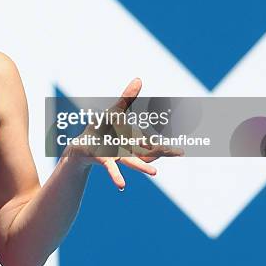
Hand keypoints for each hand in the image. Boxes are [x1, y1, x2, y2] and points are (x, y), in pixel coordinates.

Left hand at [64, 78, 182, 189]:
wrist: (83, 144)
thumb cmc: (101, 128)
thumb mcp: (115, 110)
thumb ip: (127, 97)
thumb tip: (139, 79)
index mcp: (134, 139)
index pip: (152, 143)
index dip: (166, 147)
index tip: (182, 152)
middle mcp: (128, 150)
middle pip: (147, 153)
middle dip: (163, 154)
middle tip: (180, 155)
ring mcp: (116, 156)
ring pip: (131, 161)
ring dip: (141, 167)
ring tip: (154, 173)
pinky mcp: (104, 159)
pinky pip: (111, 168)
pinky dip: (116, 176)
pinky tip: (122, 186)